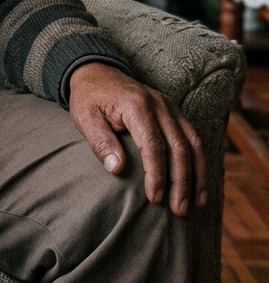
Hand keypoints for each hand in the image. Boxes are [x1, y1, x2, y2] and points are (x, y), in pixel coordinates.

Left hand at [68, 62, 206, 216]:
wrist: (95, 72)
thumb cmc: (89, 98)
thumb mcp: (84, 117)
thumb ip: (100, 141)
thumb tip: (117, 169)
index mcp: (136, 105)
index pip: (153, 145)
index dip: (157, 174)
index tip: (155, 198)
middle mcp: (158, 104)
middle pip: (178, 147)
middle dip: (181, 182)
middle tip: (179, 210)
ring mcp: (169, 106)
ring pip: (193, 144)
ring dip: (197, 175)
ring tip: (197, 204)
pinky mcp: (173, 111)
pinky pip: (193, 138)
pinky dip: (199, 162)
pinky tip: (199, 184)